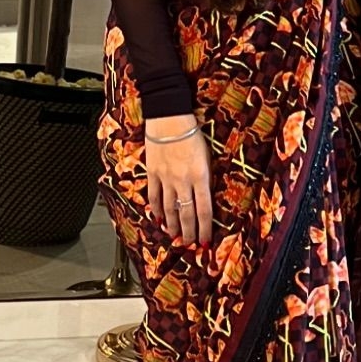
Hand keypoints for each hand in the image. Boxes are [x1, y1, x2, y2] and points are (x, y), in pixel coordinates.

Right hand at [143, 115, 213, 245]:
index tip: (205, 241)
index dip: (204, 229)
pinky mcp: (152, 173)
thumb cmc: (192, 134)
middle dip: (188, 232)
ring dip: (172, 225)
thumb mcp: (207, 157)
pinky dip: (156, 210)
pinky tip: (158, 219)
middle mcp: (183, 180)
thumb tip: (203, 198)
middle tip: (189, 244)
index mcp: (201, 176)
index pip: (204, 210)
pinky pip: (153, 196)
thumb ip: (205, 179)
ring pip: (169, 209)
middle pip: (186, 214)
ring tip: (174, 236)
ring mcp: (166, 178)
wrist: (169, 118)